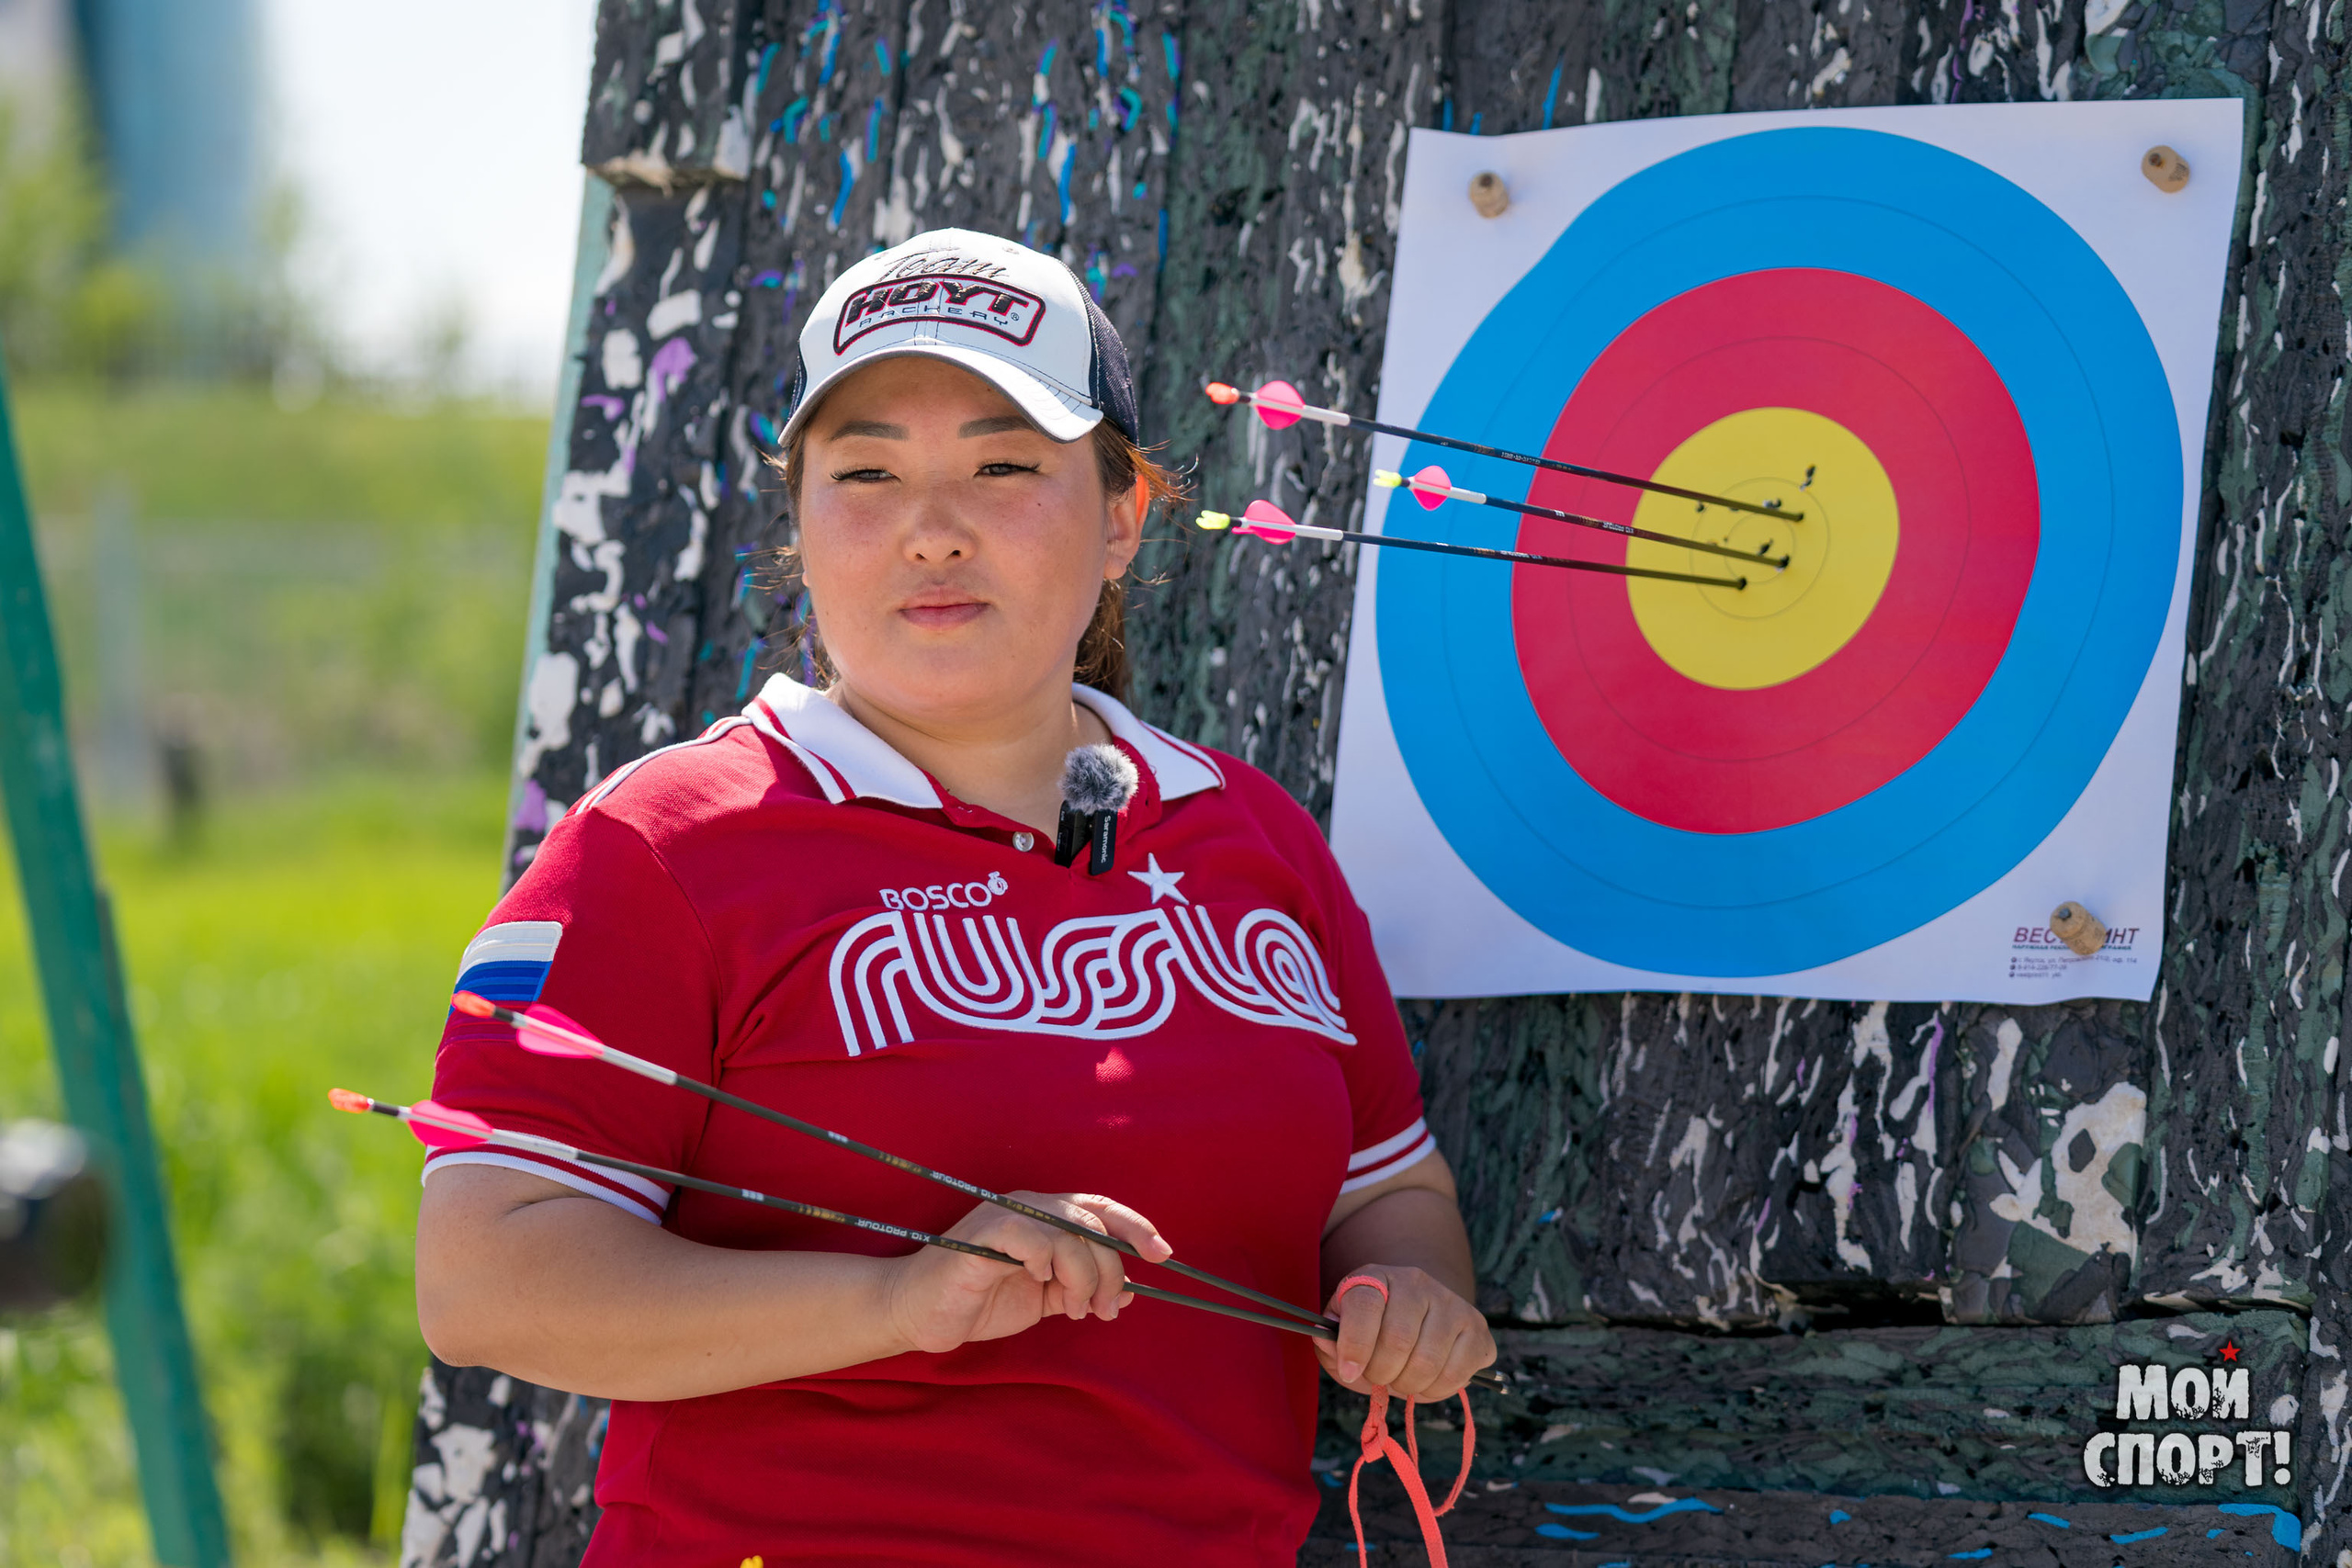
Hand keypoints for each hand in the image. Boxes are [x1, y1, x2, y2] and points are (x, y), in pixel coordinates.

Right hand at [881, 1191, 1170, 1355]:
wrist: (918, 1313)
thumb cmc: (978, 1303)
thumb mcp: (1043, 1300)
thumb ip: (1080, 1291)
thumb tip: (1131, 1292)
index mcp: (1045, 1217)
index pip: (1101, 1208)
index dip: (1136, 1226)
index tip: (1163, 1255)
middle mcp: (1030, 1207)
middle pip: (1094, 1223)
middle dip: (1112, 1270)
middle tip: (1106, 1310)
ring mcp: (1007, 1216)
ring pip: (1072, 1233)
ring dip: (1085, 1278)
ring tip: (1075, 1310)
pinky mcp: (985, 1233)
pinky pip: (1035, 1238)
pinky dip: (1048, 1262)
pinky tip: (1041, 1284)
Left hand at [1314, 1265, 1495, 1401]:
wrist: (1417, 1319)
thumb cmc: (1374, 1333)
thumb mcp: (1343, 1336)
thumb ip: (1331, 1345)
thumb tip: (1331, 1348)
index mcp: (1375, 1277)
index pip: (1364, 1305)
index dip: (1354, 1345)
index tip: (1349, 1371)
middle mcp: (1416, 1282)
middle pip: (1398, 1340)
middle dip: (1381, 1373)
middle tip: (1378, 1377)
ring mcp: (1451, 1303)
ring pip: (1428, 1361)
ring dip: (1408, 1385)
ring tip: (1401, 1379)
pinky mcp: (1477, 1329)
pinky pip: (1456, 1374)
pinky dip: (1436, 1391)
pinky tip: (1427, 1381)